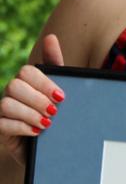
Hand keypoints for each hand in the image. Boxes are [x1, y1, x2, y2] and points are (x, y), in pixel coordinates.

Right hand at [0, 34, 64, 165]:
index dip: (44, 83)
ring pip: (7, 104)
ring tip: (47, 124)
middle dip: (37, 99)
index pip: (27, 72)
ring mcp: (4, 111)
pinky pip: (2, 123)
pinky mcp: (1, 129)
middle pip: (15, 85)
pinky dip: (22, 127)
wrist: (53, 146)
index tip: (61, 97)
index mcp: (27, 81)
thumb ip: (56, 66)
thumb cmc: (57, 114)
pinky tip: (37, 132)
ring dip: (30, 114)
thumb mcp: (60, 91)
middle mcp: (13, 93)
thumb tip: (50, 37)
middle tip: (55, 112)